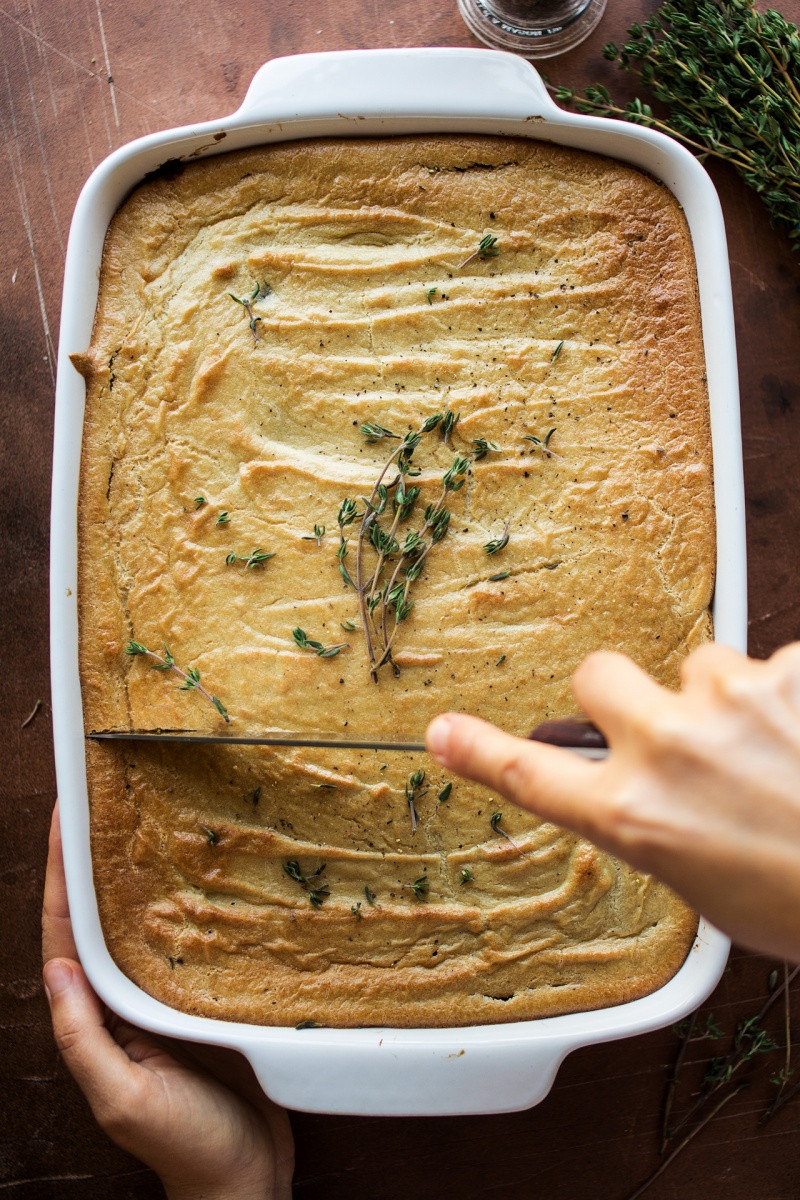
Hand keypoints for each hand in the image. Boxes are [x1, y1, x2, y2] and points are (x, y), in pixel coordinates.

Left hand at [42, 802, 293, 1199]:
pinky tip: (210, 868)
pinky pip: (196, 937)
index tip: (66, 816)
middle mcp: (127, 998)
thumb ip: (83, 1039)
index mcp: (97, 1016)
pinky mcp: (210, 995)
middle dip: (97, 856)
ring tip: (152, 813)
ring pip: (149, 919)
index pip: (68, 932)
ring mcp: (168, 995)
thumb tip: (56, 967)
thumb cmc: (185, 1145)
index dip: (61, 873)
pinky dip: (194, 900)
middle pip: (104, 914)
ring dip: (142, 869)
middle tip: (107, 793)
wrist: (246, 1179)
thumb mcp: (124, 1099)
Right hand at [426, 643, 799, 962]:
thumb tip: (650, 785)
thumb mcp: (706, 886)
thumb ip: (658, 822)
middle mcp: (669, 749)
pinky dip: (793, 692)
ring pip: (704, 666)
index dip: (480, 752)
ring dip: (729, 697)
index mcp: (638, 818)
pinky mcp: (792, 669)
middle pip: (600, 675)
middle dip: (623, 692)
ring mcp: (732, 700)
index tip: (442, 731)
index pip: (533, 778)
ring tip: (781, 750)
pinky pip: (778, 663)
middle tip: (672, 725)